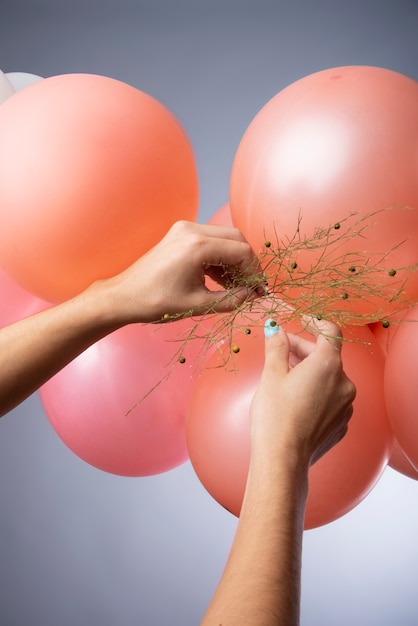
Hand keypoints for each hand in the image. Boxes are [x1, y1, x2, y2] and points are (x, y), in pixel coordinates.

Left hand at [101, 220, 262, 323]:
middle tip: (252, 287)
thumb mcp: (198, 305)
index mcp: (197, 246)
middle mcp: (192, 230)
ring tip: (238, 287)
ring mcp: (184, 230)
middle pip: (236, 239)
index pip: (242, 251)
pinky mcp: (180, 235)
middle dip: (247, 263)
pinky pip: (210, 241)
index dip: (255, 271)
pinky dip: (220, 258)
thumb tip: (253, 297)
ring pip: (224, 238)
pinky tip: (223, 279)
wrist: (124, 296)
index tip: (259, 291)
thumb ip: (232, 299)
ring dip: (234, 260)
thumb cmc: (156, 302)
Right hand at [250, 319, 355, 467]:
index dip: (315, 322)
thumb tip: (276, 330)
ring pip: (329, 379)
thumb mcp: (271, 374)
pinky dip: (315, 394)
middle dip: (303, 350)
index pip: (330, 332)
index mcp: (328, 365)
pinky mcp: (341, 424)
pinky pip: (330, 400)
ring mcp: (346, 406)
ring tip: (285, 378)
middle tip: (279, 351)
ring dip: (310, 373)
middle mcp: (344, 383)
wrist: (282, 458)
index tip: (302, 321)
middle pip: (327, 356)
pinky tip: (296, 401)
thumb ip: (277, 347)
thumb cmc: (275, 414)